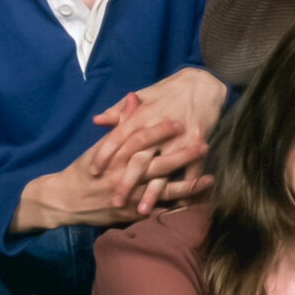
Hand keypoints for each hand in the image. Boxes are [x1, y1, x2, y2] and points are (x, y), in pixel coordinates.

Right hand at [10, 111, 202, 231]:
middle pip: (159, 164)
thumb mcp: (100, 144)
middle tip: (203, 144)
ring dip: (189, 185)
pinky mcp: (131, 213)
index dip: (161, 130)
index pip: (142, 139)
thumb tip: (133, 98)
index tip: (179, 121)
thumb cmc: (84, 169)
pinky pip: (158, 212)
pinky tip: (194, 203)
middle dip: (183, 155)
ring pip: (164, 191)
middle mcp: (124, 176)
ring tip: (210, 180)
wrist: (66, 200)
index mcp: (115, 156)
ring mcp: (129, 197)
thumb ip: (120, 122)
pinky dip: (177, 209)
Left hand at [87, 68, 225, 207]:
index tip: (93, 171)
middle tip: (114, 200)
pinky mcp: (198, 144)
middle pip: (139, 158)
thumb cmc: (168, 91)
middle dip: (126, 181)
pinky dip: (186, 188)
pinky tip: (176, 204)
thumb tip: (97, 120)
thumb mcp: (143, 95)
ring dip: (153, 191)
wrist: (202, 84)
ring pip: (163, 169)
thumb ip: (119, 110)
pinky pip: (192, 170)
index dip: (104, 154)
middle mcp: (159, 128)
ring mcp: (180, 138)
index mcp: (143, 115)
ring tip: (141, 210)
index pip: (118, 137)